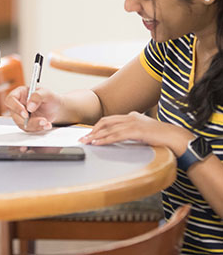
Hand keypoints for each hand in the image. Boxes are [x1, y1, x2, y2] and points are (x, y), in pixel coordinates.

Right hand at [5, 86, 61, 130]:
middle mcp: (18, 105)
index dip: (15, 107)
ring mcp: (21, 115)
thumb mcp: (46, 93)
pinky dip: (38, 128)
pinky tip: (46, 124)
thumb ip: (37, 96)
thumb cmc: (49, 97)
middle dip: (28, 120)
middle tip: (42, 120)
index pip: (10, 100)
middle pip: (15, 115)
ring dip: (35, 125)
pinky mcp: (26, 123)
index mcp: (20, 93)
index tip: (26, 113)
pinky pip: (29, 129)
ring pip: (22, 124)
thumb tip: (29, 107)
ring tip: (46, 122)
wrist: (55, 108)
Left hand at [79, 111, 193, 155]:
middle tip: (83, 138)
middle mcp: (131, 117)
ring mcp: (133, 123)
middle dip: (93, 130)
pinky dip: (105, 139)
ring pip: (109, 128)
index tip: (89, 134)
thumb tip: (122, 137)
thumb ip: (134, 132)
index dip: (98, 127)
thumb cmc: (163, 137)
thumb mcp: (145, 132)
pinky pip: (116, 135)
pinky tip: (98, 143)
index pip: (110, 119)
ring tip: (86, 142)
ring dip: (95, 136)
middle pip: (106, 122)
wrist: (176, 138)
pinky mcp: (136, 131)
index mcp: (132, 116)